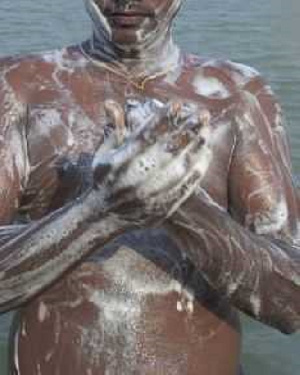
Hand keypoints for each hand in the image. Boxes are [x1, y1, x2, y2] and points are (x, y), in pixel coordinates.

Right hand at [92, 99, 211, 223]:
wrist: (105, 217)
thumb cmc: (104, 180)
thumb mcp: (102, 154)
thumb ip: (113, 129)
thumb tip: (111, 103)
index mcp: (121, 162)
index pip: (146, 135)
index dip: (163, 119)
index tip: (177, 104)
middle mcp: (137, 177)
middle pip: (168, 150)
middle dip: (187, 130)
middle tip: (202, 114)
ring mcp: (151, 194)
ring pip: (180, 168)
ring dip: (196, 148)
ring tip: (206, 131)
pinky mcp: (162, 207)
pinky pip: (185, 187)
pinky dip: (197, 170)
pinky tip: (205, 155)